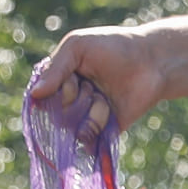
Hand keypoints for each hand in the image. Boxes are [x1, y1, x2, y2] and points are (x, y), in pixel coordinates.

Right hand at [27, 24, 169, 130]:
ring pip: (74, 129)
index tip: (73, 79)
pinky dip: (95, 136)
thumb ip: (55, 69)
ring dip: (91, 114)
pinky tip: (106, 118)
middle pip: (58, 116)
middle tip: (91, 86)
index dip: (56, 91)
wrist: (153, 61)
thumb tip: (34, 95)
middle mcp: (70, 100)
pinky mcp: (106, 129)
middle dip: (75, 100)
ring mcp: (87, 116)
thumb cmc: (113, 47)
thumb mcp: (77, 47)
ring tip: (104, 98)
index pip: (42, 97)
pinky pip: (91, 142)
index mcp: (59, 80)